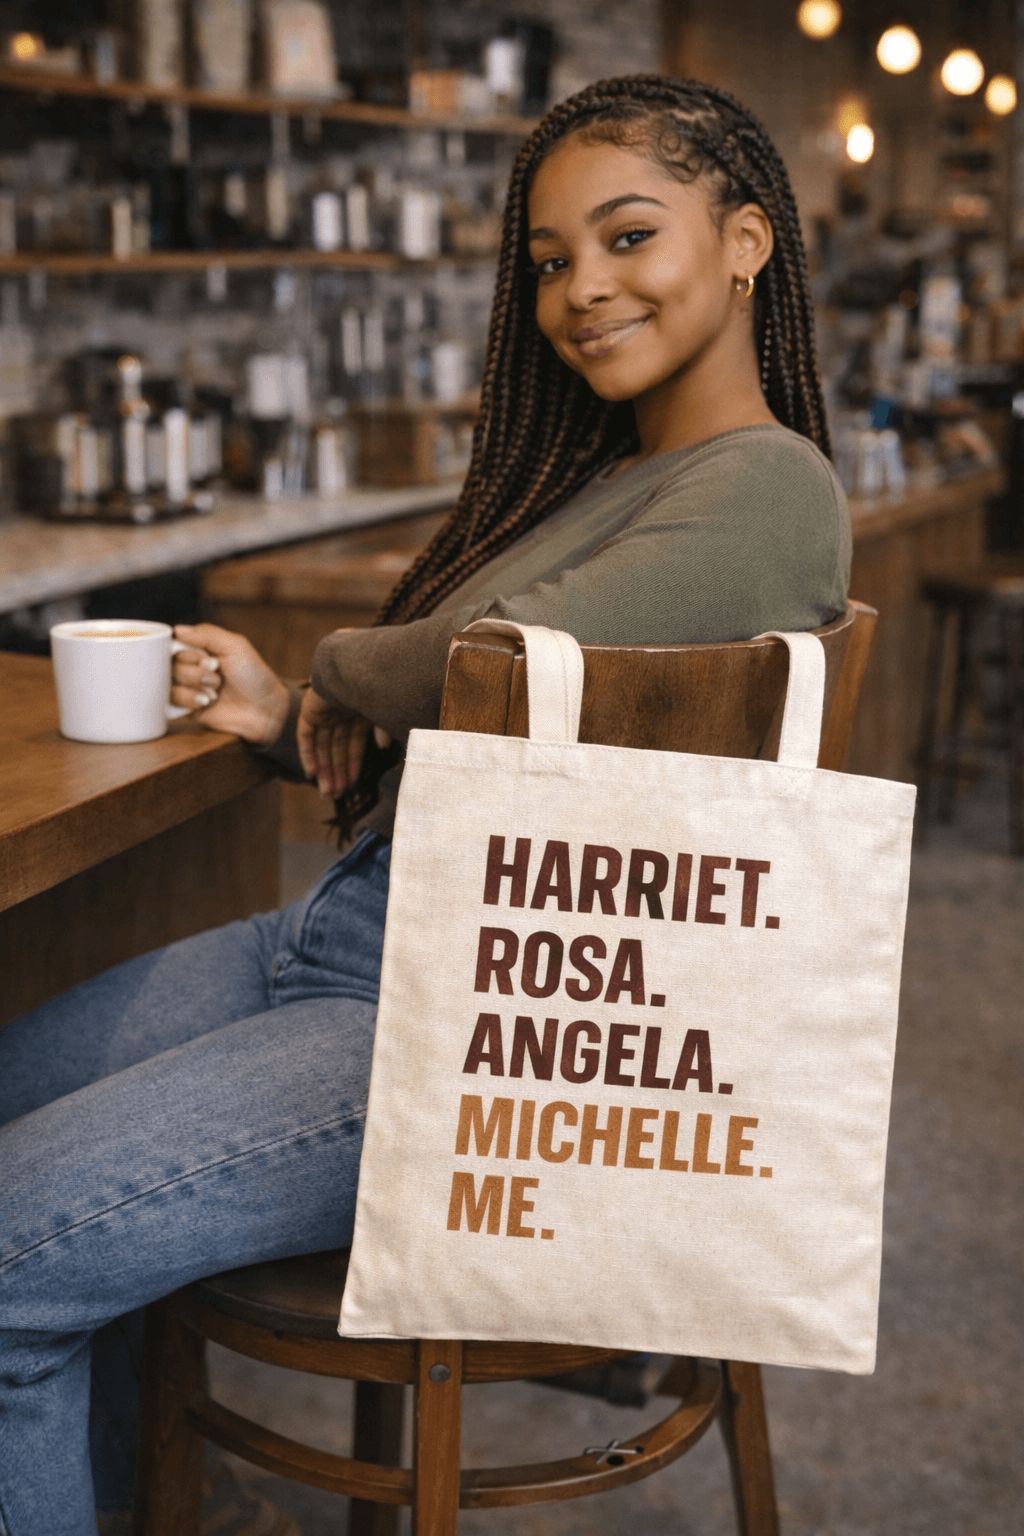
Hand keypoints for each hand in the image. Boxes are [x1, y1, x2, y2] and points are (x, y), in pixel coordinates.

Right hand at [171, 623, 290, 744]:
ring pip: (168, 682)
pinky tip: (205, 702)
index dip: (187, 653)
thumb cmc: (254, 675)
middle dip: (194, 671)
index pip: (174, 645)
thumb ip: (207, 634)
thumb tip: (176, 629)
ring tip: (215, 692)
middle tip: (217, 677)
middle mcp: (192, 667)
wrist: (264, 709)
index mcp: (201, 650)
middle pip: (169, 664)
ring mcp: (188, 688)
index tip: (208, 659)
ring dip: (193, 685)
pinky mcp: (187, 708)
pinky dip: (187, 700)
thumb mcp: (235, 646)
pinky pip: (170, 701)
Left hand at [296, 688, 374, 796]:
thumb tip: (384, 746)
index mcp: (360, 713)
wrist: (355, 666)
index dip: (351, 766)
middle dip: (335, 773)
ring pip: (322, 746)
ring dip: (323, 769)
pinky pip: (306, 737)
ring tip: (325, 792)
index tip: (351, 786)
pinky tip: (310, 774)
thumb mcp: (384, 713)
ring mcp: (325, 712)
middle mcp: (341, 714)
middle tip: (334, 796)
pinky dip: (307, 755)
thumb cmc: (375, 687)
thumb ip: (383, 729)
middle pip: (335, 749)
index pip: (353, 744)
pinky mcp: (310, 710)